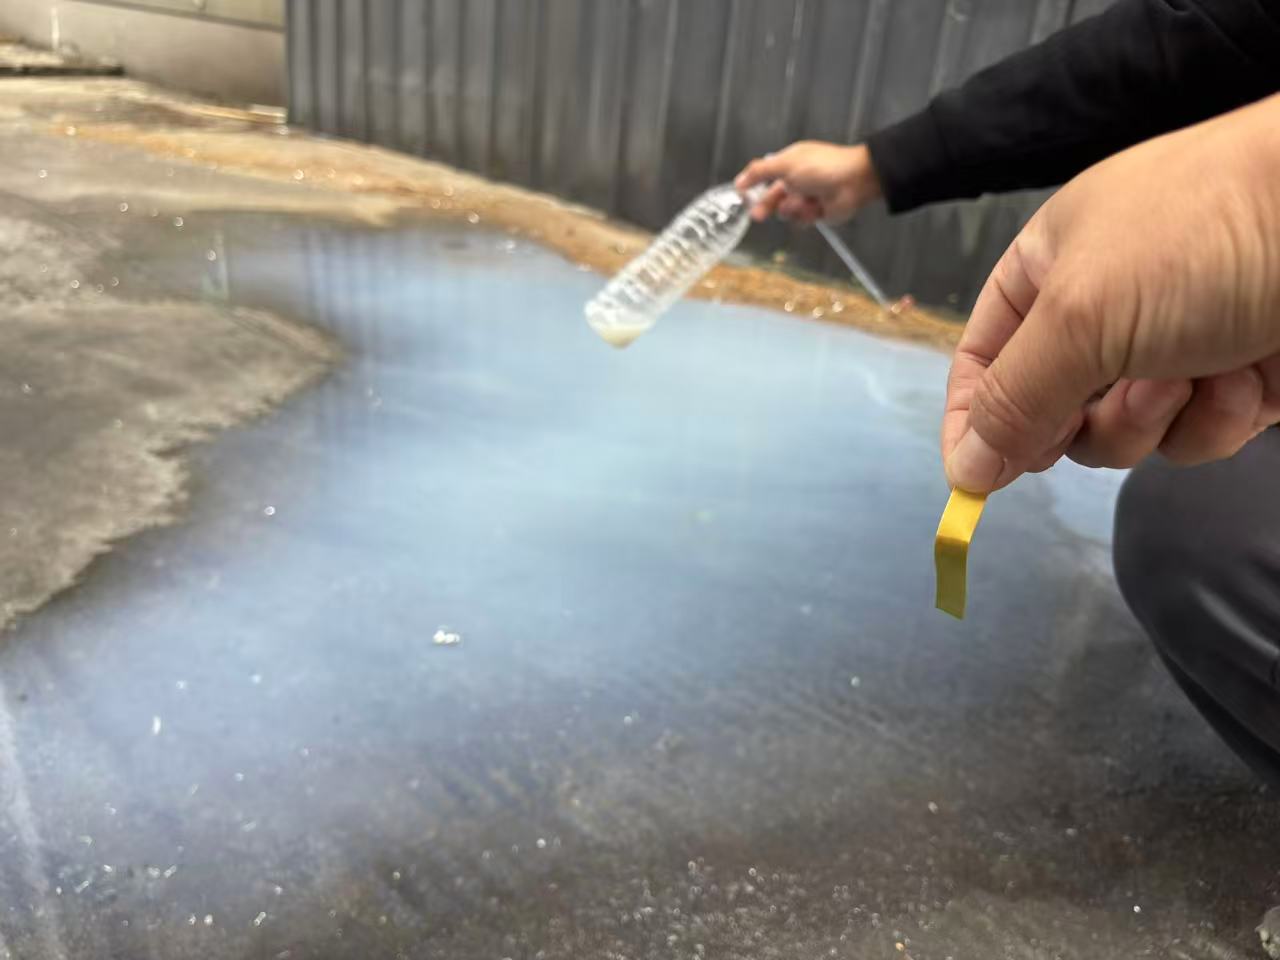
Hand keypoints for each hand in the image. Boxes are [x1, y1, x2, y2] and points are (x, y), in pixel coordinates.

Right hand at [734, 142, 882, 223]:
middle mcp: (795, 180)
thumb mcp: (785, 165)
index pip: (764, 176)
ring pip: (786, 212)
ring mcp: (806, 197)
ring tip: (806, 201)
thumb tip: (738, 181)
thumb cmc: (821, 168)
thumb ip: (759, 172)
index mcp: (788, 164)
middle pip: (771, 197)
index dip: (752, 186)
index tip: (742, 195)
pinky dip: (806, 216)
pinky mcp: (815, 213)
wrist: (854, 182)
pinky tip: (816, 208)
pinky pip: (801, 221)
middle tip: (757, 215)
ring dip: (793, 208)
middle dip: (766, 206)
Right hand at [943, 93, 1279, 492]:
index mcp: (1049, 269)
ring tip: (1195, 371)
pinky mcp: (1236, 380)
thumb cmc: (1196, 241)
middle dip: (1083, 419)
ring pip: (1124, 433)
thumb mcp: (1078, 318)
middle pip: (1052, 410)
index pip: (984, 357)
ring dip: (1154, 418)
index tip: (972, 478)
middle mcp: (1104, 308)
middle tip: (1109, 397)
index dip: (972, 417)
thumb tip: (962, 469)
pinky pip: (1194, 434)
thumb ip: (1012, 401)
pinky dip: (1216, 417)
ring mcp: (1174, 345)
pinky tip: (1247, 373)